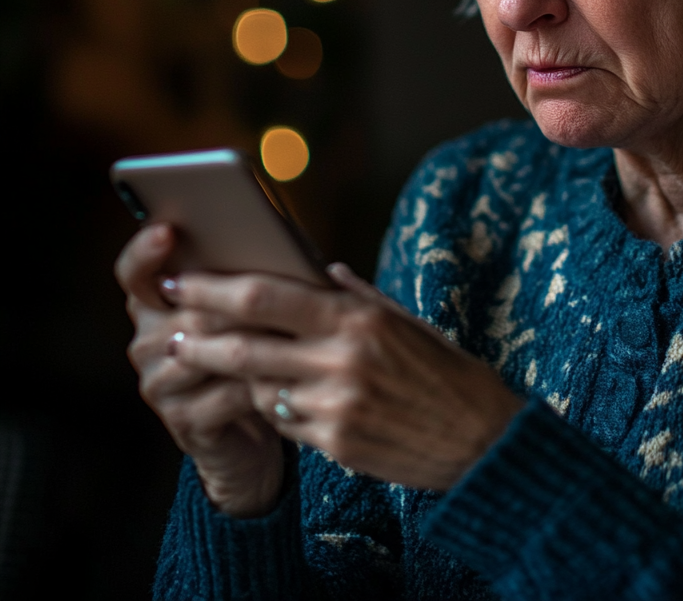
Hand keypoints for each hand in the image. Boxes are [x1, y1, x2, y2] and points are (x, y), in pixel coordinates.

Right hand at [115, 224, 283, 516]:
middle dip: (235, 303)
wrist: (249, 426)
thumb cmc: (253, 351)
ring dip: (250, 342)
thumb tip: (277, 243)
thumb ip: (244, 280)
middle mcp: (147, 341)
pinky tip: (284, 377)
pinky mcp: (180, 420)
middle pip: (187, 310)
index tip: (167, 230)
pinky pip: (222, 393)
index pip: (134, 274)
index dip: (145, 251)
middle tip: (275, 292)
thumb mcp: (246, 312)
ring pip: (205, 352)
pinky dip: (257, 384)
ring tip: (290, 333)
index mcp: (154, 305)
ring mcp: (158, 382)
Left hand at [164, 263, 525, 490]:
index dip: (214, 288)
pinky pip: (284, 421)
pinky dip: (274, 407)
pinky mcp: (335, 443)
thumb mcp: (402, 320)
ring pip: (258, 386)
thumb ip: (354, 294)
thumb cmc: (442, 369)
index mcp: (357, 316)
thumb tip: (319, 269)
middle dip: (201, 336)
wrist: (478, 436)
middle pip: (246, 344)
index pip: (266, 296)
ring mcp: (336, 404)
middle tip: (175, 330)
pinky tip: (274, 397)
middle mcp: (341, 358)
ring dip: (235, 375)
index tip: (183, 281)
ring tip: (218, 362)